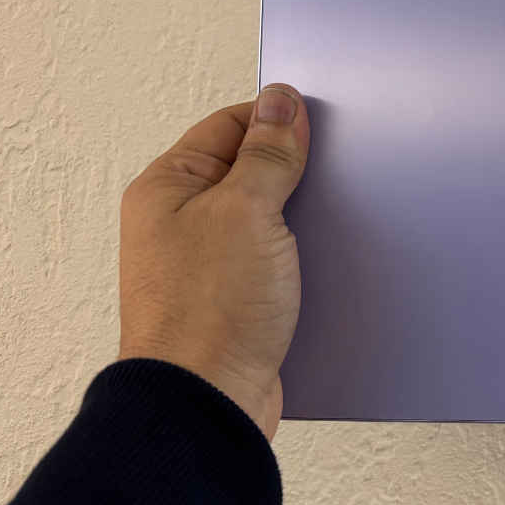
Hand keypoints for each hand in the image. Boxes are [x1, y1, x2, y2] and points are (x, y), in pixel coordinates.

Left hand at [118, 83, 309, 439]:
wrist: (208, 403)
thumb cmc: (209, 311)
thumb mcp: (247, 211)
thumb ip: (268, 154)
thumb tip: (281, 100)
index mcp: (168, 187)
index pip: (229, 126)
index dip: (278, 121)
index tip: (322, 127)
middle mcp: (182, 223)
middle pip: (250, 172)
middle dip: (296, 174)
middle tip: (335, 175)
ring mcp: (209, 264)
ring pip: (268, 220)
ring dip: (302, 220)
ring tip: (335, 222)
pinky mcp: (235, 302)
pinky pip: (275, 263)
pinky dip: (303, 259)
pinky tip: (328, 263)